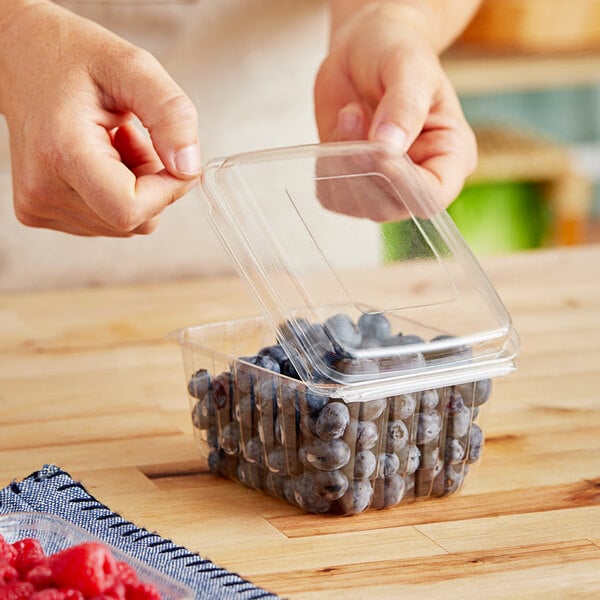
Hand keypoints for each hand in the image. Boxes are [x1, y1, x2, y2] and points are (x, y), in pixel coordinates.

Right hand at [0, 1, 200, 235]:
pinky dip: (116, 193)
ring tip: (112, 142)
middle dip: (153, 184)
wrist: (19, 56)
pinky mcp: (39, 212)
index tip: (170, 154)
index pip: (131, 210)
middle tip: (134, 137)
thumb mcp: (134, 66)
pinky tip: (99, 158)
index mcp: (61, 152)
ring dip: (136, 187)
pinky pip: (105, 221)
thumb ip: (172, 115)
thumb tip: (188, 168)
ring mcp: (37, 205)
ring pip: (124, 224)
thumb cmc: (73, 56)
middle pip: (134, 221)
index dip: (167, 190)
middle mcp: (42, 189)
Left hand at [314, 1, 476, 215]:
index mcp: (451, 156)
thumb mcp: (409, 66)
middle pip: (390, 208)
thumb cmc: (397, 51)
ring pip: (358, 207)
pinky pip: (333, 197)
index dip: (402, 185)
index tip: (377, 151)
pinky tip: (339, 133)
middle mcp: (420, 179)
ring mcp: (384, 186)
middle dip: (363, 170)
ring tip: (350, 115)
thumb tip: (390, 146)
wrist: (364, 48)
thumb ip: (405, 105)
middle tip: (353, 117)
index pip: (432, 197)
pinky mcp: (353, 183)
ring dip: (342, 165)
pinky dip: (326, 170)